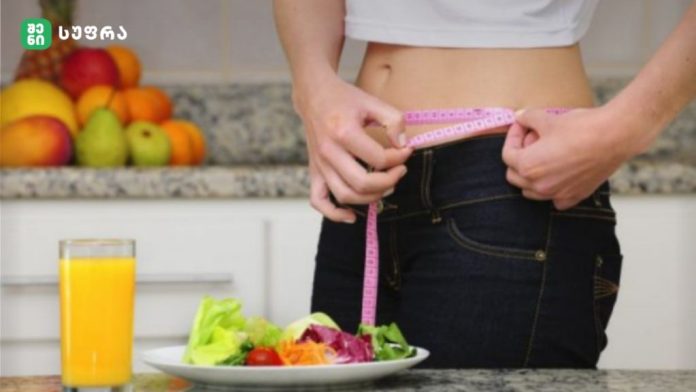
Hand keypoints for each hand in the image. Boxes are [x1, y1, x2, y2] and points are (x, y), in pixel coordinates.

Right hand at [294, 74, 411, 222]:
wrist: (314, 96)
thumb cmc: (345, 99)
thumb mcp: (373, 101)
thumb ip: (394, 121)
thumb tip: (403, 147)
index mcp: (343, 132)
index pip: (378, 158)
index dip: (398, 158)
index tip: (406, 151)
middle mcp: (328, 152)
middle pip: (362, 183)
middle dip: (388, 182)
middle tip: (400, 171)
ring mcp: (319, 164)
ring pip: (345, 195)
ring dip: (371, 198)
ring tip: (386, 187)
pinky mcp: (314, 171)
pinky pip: (318, 201)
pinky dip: (335, 214)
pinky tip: (353, 215)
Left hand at [502, 106, 645, 209]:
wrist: (616, 136)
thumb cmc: (581, 127)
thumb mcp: (548, 119)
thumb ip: (528, 118)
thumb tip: (519, 117)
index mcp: (528, 166)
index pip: (507, 155)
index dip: (513, 137)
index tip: (523, 126)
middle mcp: (539, 186)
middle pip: (515, 176)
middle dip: (518, 158)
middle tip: (532, 140)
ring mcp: (557, 194)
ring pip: (531, 192)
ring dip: (531, 176)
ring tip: (544, 156)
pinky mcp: (575, 196)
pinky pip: (555, 200)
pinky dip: (552, 190)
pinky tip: (559, 174)